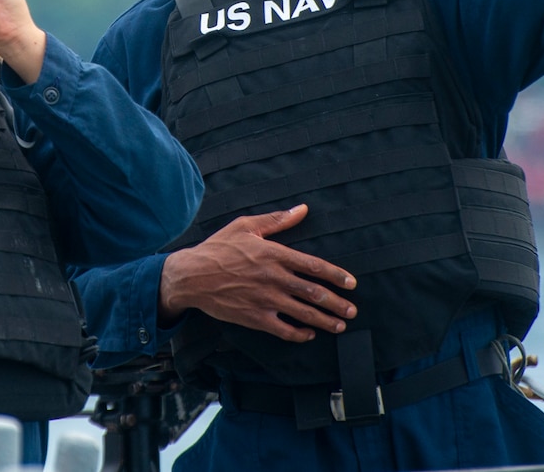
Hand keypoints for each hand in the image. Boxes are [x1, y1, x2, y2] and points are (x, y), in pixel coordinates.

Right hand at [158, 204, 356, 342]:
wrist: (191, 275)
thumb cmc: (218, 248)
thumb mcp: (246, 226)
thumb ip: (276, 220)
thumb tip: (301, 209)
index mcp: (274, 254)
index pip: (313, 266)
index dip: (335, 275)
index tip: (351, 283)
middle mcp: (274, 278)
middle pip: (314, 293)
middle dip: (337, 304)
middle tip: (351, 310)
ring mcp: (266, 299)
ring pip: (304, 314)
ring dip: (325, 321)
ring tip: (340, 325)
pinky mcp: (255, 317)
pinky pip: (284, 329)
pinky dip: (299, 334)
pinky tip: (309, 334)